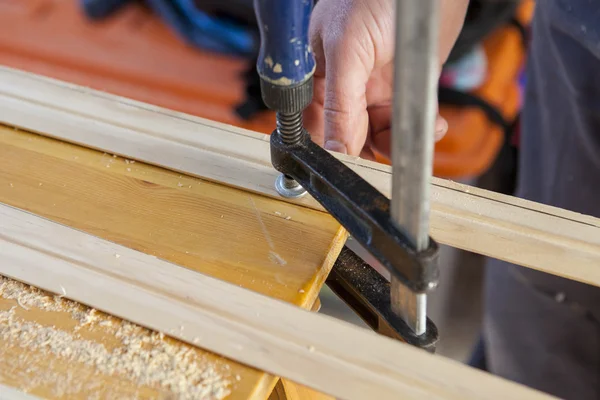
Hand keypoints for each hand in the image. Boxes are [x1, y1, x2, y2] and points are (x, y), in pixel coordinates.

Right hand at [304, 0, 468, 158]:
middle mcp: (347, 87)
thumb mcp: (347, 49)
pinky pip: (409, 122)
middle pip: (348, 136)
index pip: (315, 125)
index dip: (327, 150)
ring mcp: (378, 89)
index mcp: (321, 76)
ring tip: (411, 140)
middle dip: (365, 153)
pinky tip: (433, 125)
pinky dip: (422, 131)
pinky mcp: (407, 89)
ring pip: (380, 136)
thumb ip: (339, 104)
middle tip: (381, 165)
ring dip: (396, 145)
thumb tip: (333, 150)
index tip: (344, 169)